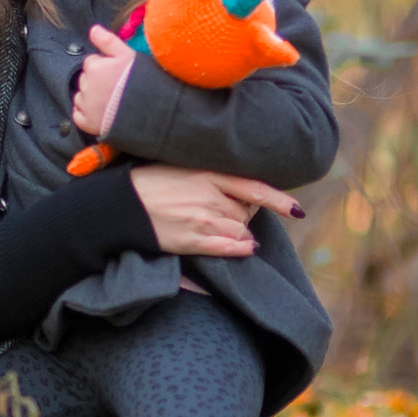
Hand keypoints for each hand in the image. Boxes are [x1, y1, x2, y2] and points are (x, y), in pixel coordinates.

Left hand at [71, 23, 137, 137]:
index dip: (104, 67)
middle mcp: (86, 86)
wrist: (149, 111)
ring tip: (111, 100)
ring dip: (91, 98)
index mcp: (94, 67)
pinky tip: (101, 112)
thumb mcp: (128, 55)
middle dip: (97, 82)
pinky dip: (86, 114)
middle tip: (116, 88)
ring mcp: (86, 106)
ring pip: (81, 96)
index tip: (116, 74)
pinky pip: (78, 115)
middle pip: (85, 79)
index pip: (91, 62)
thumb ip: (108, 41)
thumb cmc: (141, 81)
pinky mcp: (87, 123)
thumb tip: (93, 29)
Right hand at [129, 166, 300, 256]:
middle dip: (241, 213)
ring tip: (212, 224)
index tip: (296, 211)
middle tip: (218, 209)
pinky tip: (243, 247)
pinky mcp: (193, 240)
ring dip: (237, 231)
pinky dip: (240, 249)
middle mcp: (209, 197)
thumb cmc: (149, 183)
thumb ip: (213, 176)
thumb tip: (243, 194)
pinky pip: (229, 248)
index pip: (254, 188)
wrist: (121, 205)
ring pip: (240, 230)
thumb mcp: (182, 167)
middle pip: (246, 212)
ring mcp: (203, 220)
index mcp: (207, 173)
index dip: (278, 201)